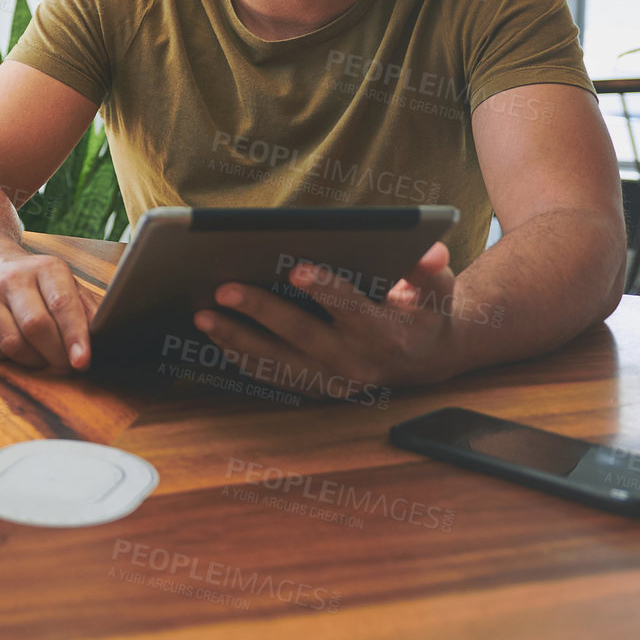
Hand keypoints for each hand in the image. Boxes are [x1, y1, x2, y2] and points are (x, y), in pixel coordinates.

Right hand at [0, 251, 99, 371]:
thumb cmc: (37, 283)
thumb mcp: (67, 286)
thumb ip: (88, 310)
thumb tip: (105, 338)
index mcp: (46, 267)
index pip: (63, 304)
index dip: (74, 336)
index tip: (82, 362)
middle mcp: (12, 277)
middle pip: (36, 327)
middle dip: (55, 355)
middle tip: (66, 365)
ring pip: (13, 344)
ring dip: (34, 360)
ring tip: (42, 355)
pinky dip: (9, 358)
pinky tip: (15, 344)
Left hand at [192, 241, 461, 399]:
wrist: (426, 356)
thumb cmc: (426, 308)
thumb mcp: (436, 286)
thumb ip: (428, 268)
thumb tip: (431, 250)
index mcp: (386, 334)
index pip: (352, 308)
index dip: (326, 290)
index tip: (296, 269)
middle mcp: (357, 363)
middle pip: (302, 335)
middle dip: (261, 311)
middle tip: (224, 289)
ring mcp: (332, 382)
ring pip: (278, 362)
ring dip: (238, 339)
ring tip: (202, 315)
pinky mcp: (314, 390)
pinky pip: (272, 376)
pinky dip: (240, 357)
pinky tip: (214, 334)